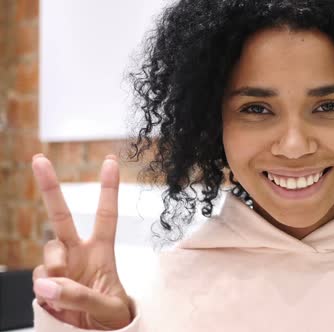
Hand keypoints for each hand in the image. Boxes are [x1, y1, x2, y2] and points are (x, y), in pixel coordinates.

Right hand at [31, 153, 132, 329]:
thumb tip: (46, 284)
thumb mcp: (109, 308)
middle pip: (61, 217)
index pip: (106, 215)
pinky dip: (46, 290)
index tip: (110, 161)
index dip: (108, 189)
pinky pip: (38, 280)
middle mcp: (77, 253)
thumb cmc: (113, 318)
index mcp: (101, 251)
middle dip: (50, 188)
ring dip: (56, 270)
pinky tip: (57, 300)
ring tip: (68, 291)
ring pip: (47, 254)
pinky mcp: (45, 285)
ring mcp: (59, 268)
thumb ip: (81, 296)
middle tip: (39, 159)